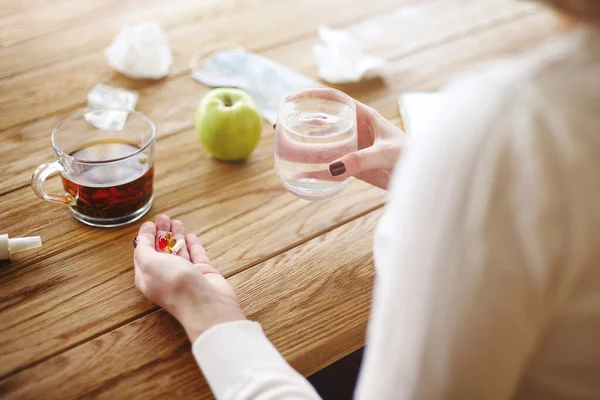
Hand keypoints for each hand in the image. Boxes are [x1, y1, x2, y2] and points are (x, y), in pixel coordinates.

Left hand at [133, 215, 245, 341]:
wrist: (205, 303)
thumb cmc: (175, 285)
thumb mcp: (150, 264)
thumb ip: (143, 250)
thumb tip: (140, 239)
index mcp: (148, 276)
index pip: (144, 252)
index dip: (146, 236)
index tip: (150, 223)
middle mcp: (166, 275)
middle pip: (162, 249)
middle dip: (162, 232)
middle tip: (164, 217)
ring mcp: (185, 274)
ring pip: (179, 250)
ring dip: (176, 235)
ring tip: (176, 221)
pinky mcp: (203, 272)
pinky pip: (196, 254)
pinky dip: (193, 244)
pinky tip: (191, 236)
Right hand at [290, 88, 405, 189]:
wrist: (424, 179)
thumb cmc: (411, 158)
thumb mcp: (386, 154)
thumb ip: (360, 160)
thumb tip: (332, 168)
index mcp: (365, 116)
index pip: (335, 99)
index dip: (312, 95)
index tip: (292, 98)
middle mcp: (357, 129)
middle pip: (325, 120)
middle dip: (303, 120)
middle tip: (281, 123)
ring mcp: (354, 148)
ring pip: (325, 142)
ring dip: (306, 143)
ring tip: (285, 145)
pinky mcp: (355, 167)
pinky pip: (331, 165)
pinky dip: (316, 168)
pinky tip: (303, 172)